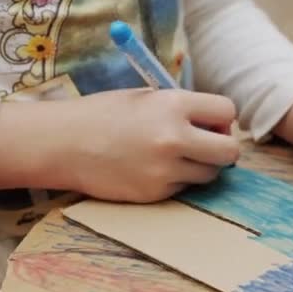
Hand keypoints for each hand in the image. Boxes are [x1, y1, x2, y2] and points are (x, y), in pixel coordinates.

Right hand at [0, 88, 239, 202]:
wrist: (63, 143)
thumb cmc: (102, 114)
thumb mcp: (145, 98)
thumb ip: (181, 109)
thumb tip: (215, 125)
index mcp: (173, 105)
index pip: (228, 111)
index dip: (222, 119)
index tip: (211, 124)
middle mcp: (175, 138)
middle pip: (230, 151)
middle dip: (223, 148)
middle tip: (207, 146)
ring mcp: (165, 170)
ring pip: (209, 175)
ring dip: (200, 167)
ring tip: (173, 158)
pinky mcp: (154, 194)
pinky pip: (182, 189)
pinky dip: (174, 181)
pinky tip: (149, 170)